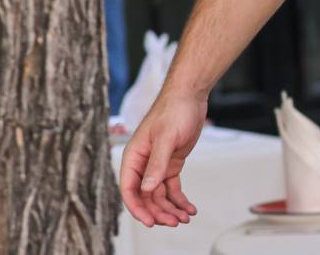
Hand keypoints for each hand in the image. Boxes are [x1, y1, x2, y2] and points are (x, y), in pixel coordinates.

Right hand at [117, 88, 206, 227]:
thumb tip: (147, 190)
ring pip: (160, 195)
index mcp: (133, 158)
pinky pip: (172, 187)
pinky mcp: (171, 164)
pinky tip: (189, 209)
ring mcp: (157, 165)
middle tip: (175, 222)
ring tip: (185, 218)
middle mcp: (142, 165)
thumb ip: (157, 164)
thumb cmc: (173, 111)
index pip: (129, 190)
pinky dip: (180, 199)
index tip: (151, 222)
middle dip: (159, 211)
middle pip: (146, 197)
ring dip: (170, 208)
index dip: (138, 208)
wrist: (190, 96)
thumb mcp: (166, 138)